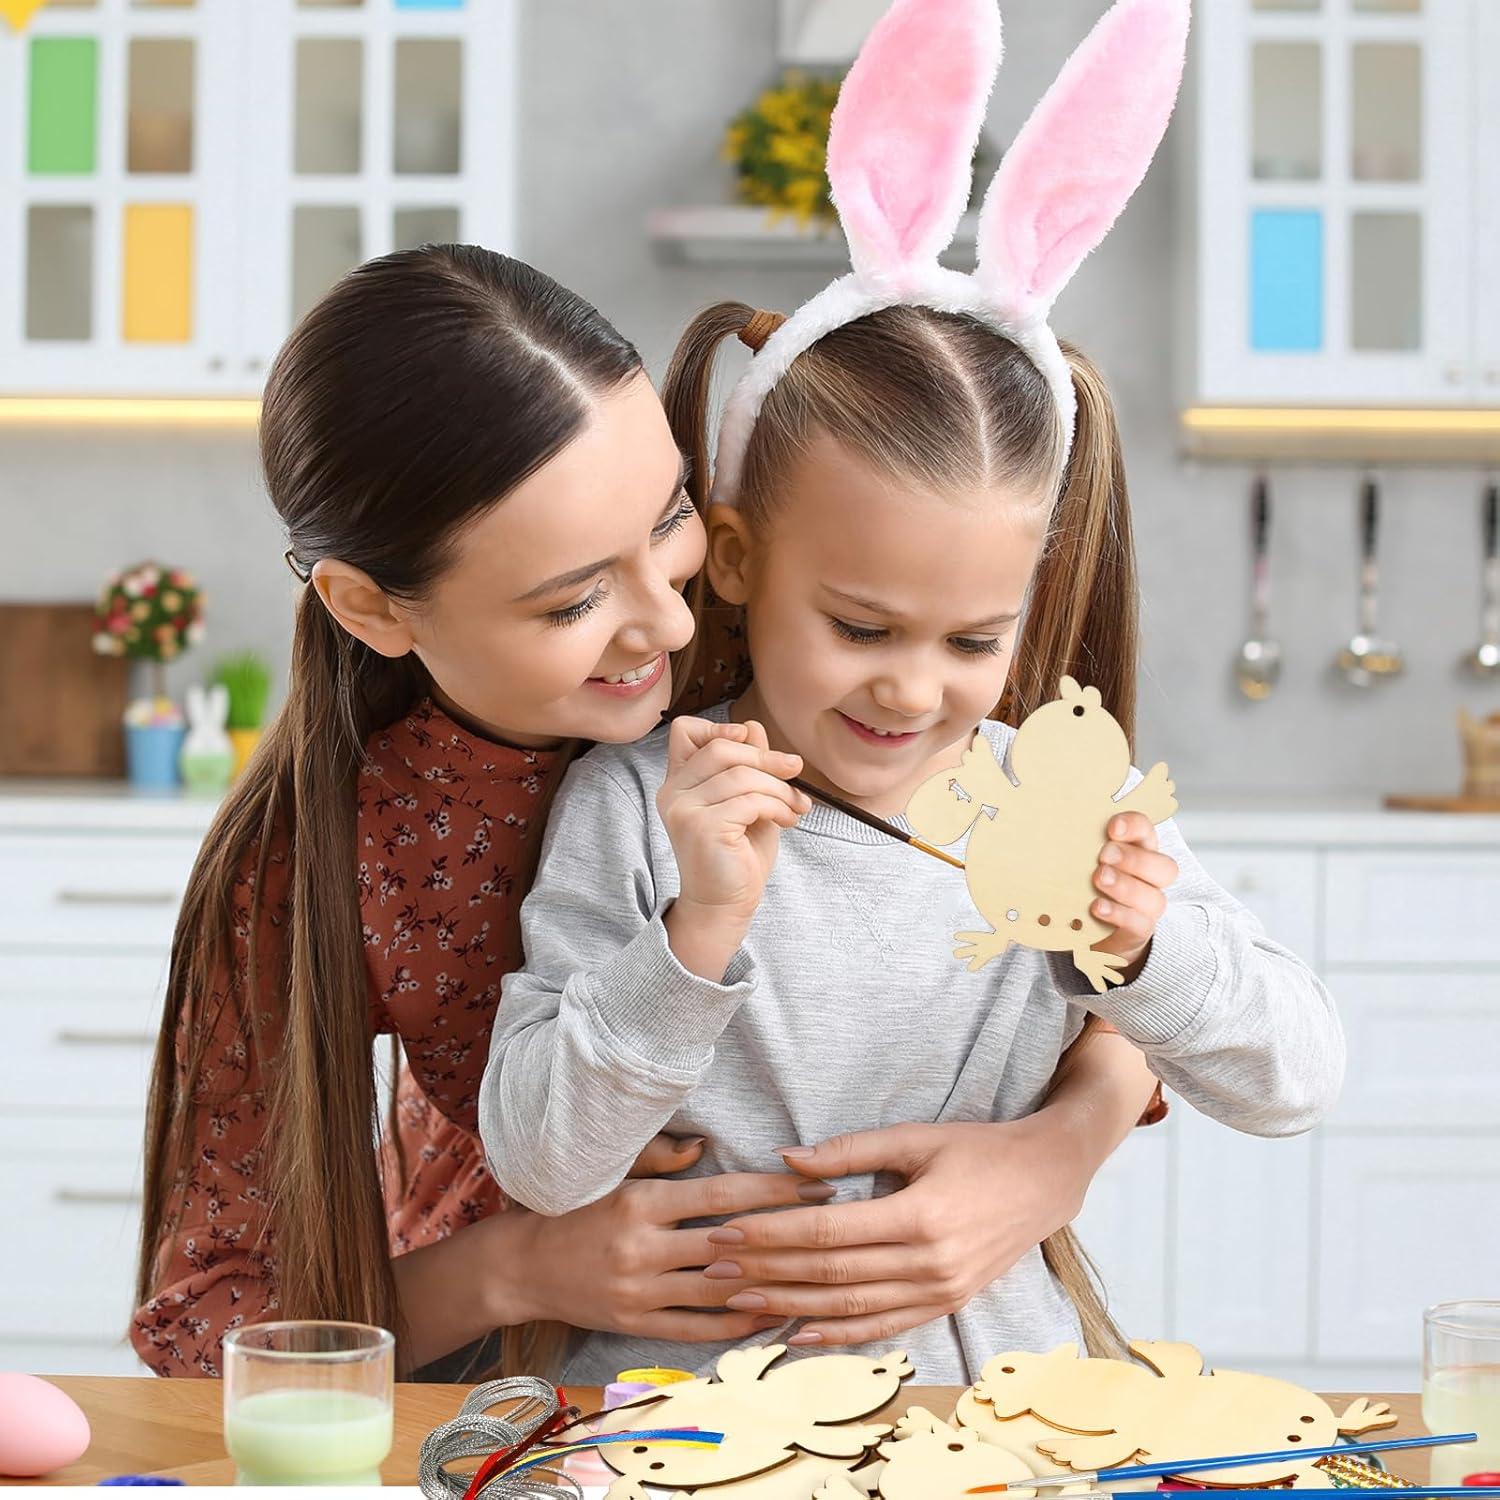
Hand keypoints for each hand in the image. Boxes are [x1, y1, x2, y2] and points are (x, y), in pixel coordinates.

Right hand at [511, 1136, 835, 1341]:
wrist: (522, 1267)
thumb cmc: (574, 1209)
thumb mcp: (613, 1174)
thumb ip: (660, 1160)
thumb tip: (707, 1146)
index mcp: (641, 1202)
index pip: (723, 1195)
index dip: (775, 1190)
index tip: (816, 1183)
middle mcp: (642, 1248)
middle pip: (732, 1243)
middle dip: (788, 1233)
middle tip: (835, 1224)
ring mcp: (640, 1292)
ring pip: (721, 1291)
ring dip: (772, 1282)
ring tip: (817, 1272)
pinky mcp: (636, 1326)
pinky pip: (698, 1329)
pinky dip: (738, 1324)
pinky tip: (772, 1314)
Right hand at [658, 717, 807, 977]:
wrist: (724, 905)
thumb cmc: (736, 855)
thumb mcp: (747, 801)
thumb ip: (747, 766)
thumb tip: (753, 727)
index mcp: (678, 782)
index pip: (685, 731)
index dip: (720, 729)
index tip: (755, 745)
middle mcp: (673, 792)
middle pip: (722, 748)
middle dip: (767, 757)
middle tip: (795, 771)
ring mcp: (684, 810)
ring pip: (742, 775)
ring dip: (780, 788)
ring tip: (795, 807)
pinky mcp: (702, 827)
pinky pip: (751, 800)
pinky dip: (778, 807)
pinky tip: (787, 821)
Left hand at [697, 1120, 1091, 1346]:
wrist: (1044, 1181)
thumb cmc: (977, 1150)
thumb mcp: (915, 1138)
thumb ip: (849, 1151)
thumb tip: (787, 1157)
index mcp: (919, 1215)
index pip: (828, 1231)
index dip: (774, 1233)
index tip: (729, 1230)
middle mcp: (928, 1263)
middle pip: (831, 1273)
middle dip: (768, 1271)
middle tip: (716, 1269)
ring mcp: (939, 1292)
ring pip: (850, 1308)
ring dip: (791, 1306)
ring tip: (742, 1301)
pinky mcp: (945, 1306)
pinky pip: (882, 1327)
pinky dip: (838, 1336)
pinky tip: (799, 1334)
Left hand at [1090, 812, 1178, 981]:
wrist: (1088, 927)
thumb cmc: (1085, 882)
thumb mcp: (1082, 860)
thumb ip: (1080, 846)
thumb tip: (1052, 830)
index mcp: (1139, 851)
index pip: (1146, 832)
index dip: (1134, 826)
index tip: (1113, 827)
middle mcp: (1150, 879)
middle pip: (1164, 867)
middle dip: (1134, 859)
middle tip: (1105, 855)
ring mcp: (1147, 907)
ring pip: (1154, 898)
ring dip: (1125, 886)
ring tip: (1099, 879)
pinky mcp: (1137, 930)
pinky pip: (1138, 924)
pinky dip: (1118, 914)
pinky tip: (1097, 906)